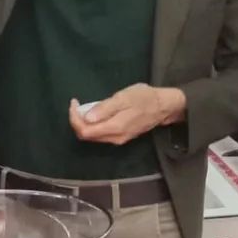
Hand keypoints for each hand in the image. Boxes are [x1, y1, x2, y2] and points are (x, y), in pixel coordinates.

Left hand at [69, 85, 185, 145]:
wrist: (163, 106)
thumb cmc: (144, 98)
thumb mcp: (124, 98)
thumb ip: (105, 108)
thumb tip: (86, 118)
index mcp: (115, 128)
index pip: (85, 131)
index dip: (74, 119)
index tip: (74, 103)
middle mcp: (115, 138)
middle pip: (87, 136)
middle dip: (77, 121)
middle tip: (76, 104)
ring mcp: (119, 139)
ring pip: (93, 136)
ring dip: (84, 123)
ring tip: (83, 107)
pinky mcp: (122, 136)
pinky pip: (101, 134)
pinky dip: (93, 125)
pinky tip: (94, 113)